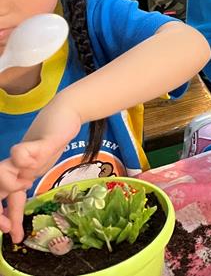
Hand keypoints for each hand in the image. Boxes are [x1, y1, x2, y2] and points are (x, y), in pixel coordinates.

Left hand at [0, 100, 82, 241]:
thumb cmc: (51, 140)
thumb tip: (19, 189)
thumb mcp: (39, 165)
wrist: (64, 114)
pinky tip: (33, 160)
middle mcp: (15, 166)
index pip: (3, 200)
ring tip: (26, 180)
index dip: (4, 218)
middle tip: (7, 227)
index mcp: (15, 174)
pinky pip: (22, 156)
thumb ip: (27, 177)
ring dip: (12, 183)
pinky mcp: (37, 143)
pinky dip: (25, 161)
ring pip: (3, 175)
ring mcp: (24, 155)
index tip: (15, 237)